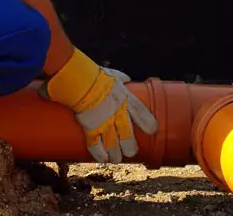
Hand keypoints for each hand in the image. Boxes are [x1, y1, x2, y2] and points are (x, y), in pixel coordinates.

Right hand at [39, 48, 157, 162]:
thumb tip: (126, 78)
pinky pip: (96, 146)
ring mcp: (104, 123)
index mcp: (124, 99)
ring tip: (116, 159)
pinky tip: (102, 159)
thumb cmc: (95, 75)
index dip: (147, 122)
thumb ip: (119, 77)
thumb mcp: (112, 74)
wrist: (80, 82)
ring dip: (116, 154)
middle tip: (131, 151)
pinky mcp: (90, 128)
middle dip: (130, 146)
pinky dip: (99, 154)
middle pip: (127, 135)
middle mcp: (117, 114)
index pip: (140, 113)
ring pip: (113, 144)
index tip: (153, 130)